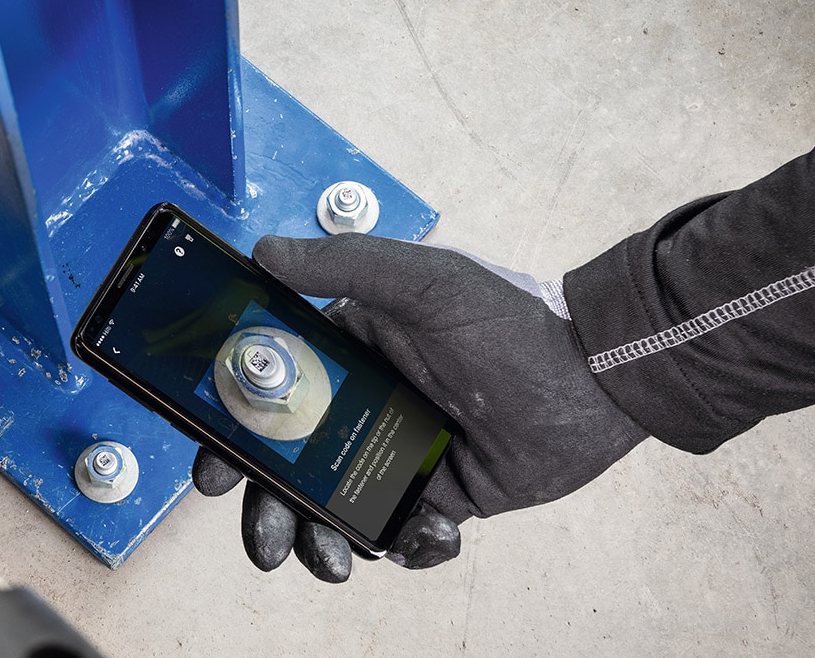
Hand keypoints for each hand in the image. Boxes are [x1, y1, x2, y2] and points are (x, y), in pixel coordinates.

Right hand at [193, 233, 646, 579]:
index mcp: (347, 354)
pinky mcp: (440, 495)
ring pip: (336, 509)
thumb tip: (263, 252)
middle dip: (268, 509)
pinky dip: (403, 547)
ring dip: (322, 540)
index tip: (216, 472)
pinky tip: (423, 537)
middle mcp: (365, 406)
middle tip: (267, 540)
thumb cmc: (511, 318)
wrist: (598, 378)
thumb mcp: (422, 281)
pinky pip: (401, 533)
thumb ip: (343, 266)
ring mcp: (400, 454)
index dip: (233, 437)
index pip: (270, 398)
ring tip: (333, 562)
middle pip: (290, 467)